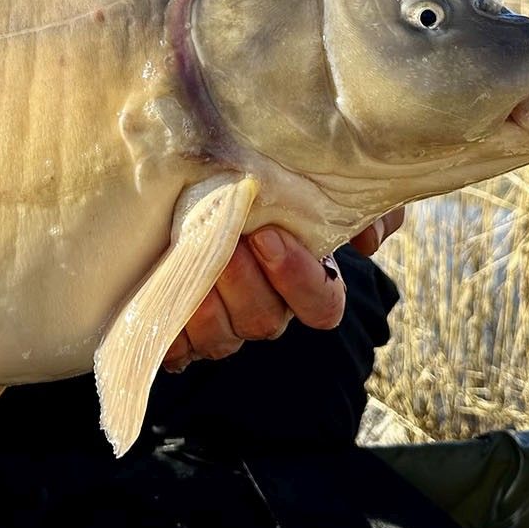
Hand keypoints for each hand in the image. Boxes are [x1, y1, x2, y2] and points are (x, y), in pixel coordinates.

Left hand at [161, 207, 403, 373]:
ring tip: (187, 257)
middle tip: (225, 240)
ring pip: (222, 338)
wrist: (190, 190)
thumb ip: (356, 202)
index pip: (322, 305)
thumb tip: (369, 240)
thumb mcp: (309, 178)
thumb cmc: (255, 183)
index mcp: (304, 282)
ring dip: (206, 302)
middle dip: (243, 282)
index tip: (269, 236)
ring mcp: (223, 326)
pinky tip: (159, 294)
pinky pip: (177, 349)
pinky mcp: (180, 333)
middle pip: (265, 320)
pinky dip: (170, 327)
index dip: (298, 279)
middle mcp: (265, 309)